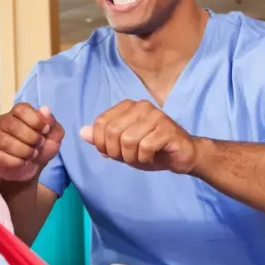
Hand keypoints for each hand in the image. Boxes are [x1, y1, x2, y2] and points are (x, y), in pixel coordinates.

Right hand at [0, 103, 63, 181]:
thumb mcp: (54, 135)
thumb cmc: (42, 146)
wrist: (33, 167)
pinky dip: (18, 161)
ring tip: (33, 154)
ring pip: (7, 142)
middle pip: (12, 125)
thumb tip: (45, 110)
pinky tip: (23, 161)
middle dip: (31, 138)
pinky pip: (3, 157)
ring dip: (25, 151)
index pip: (21, 109)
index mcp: (19, 112)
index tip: (45, 130)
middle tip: (39, 144)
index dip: (35, 120)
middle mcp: (4, 121)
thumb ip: (52, 122)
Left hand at [79, 100, 200, 173]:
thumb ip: (102, 139)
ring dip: (130, 157)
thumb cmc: (151, 150)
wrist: (182, 156)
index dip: (101, 143)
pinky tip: (151, 157)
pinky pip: (145, 147)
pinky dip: (144, 158)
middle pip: (113, 132)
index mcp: (128, 106)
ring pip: (128, 140)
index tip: (110, 153)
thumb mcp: (121, 146)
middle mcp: (141, 106)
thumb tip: (82, 132)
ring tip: (139, 157)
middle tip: (126, 158)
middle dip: (115, 152)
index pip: (101, 123)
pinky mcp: (168, 129)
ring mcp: (156, 116)